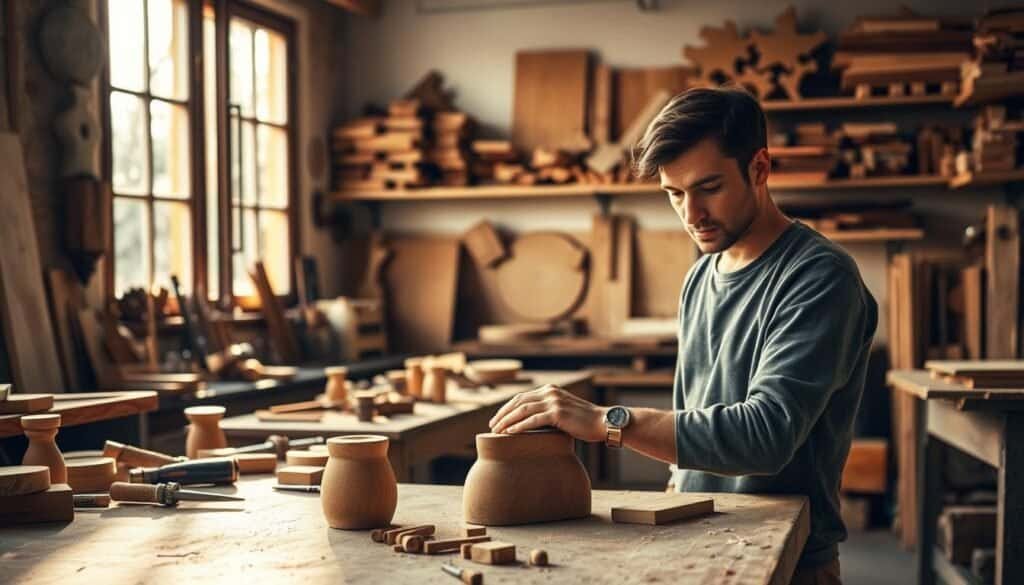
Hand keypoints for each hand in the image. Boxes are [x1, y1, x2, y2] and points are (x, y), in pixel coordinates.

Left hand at [488, 384, 608, 441]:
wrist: (602, 423)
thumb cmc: (583, 422)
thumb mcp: (563, 412)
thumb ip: (548, 413)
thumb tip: (530, 424)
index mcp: (550, 390)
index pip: (522, 397)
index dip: (506, 408)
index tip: (496, 420)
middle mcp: (550, 392)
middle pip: (518, 402)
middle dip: (502, 414)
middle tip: (491, 426)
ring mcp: (554, 401)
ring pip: (522, 410)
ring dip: (507, 421)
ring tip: (496, 431)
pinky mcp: (557, 413)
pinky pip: (533, 419)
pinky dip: (519, 426)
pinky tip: (509, 433)